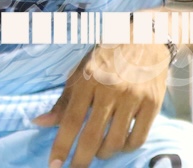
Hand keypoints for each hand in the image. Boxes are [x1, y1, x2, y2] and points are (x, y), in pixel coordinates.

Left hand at [33, 43, 170, 167]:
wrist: (146, 38)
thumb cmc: (107, 56)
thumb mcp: (81, 72)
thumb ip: (63, 101)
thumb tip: (39, 123)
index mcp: (88, 79)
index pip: (71, 119)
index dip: (61, 145)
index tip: (54, 165)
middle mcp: (111, 89)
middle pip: (92, 136)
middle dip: (81, 160)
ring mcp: (133, 97)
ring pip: (115, 142)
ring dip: (103, 154)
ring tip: (98, 151)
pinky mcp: (152, 104)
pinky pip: (137, 138)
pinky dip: (126, 148)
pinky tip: (119, 144)